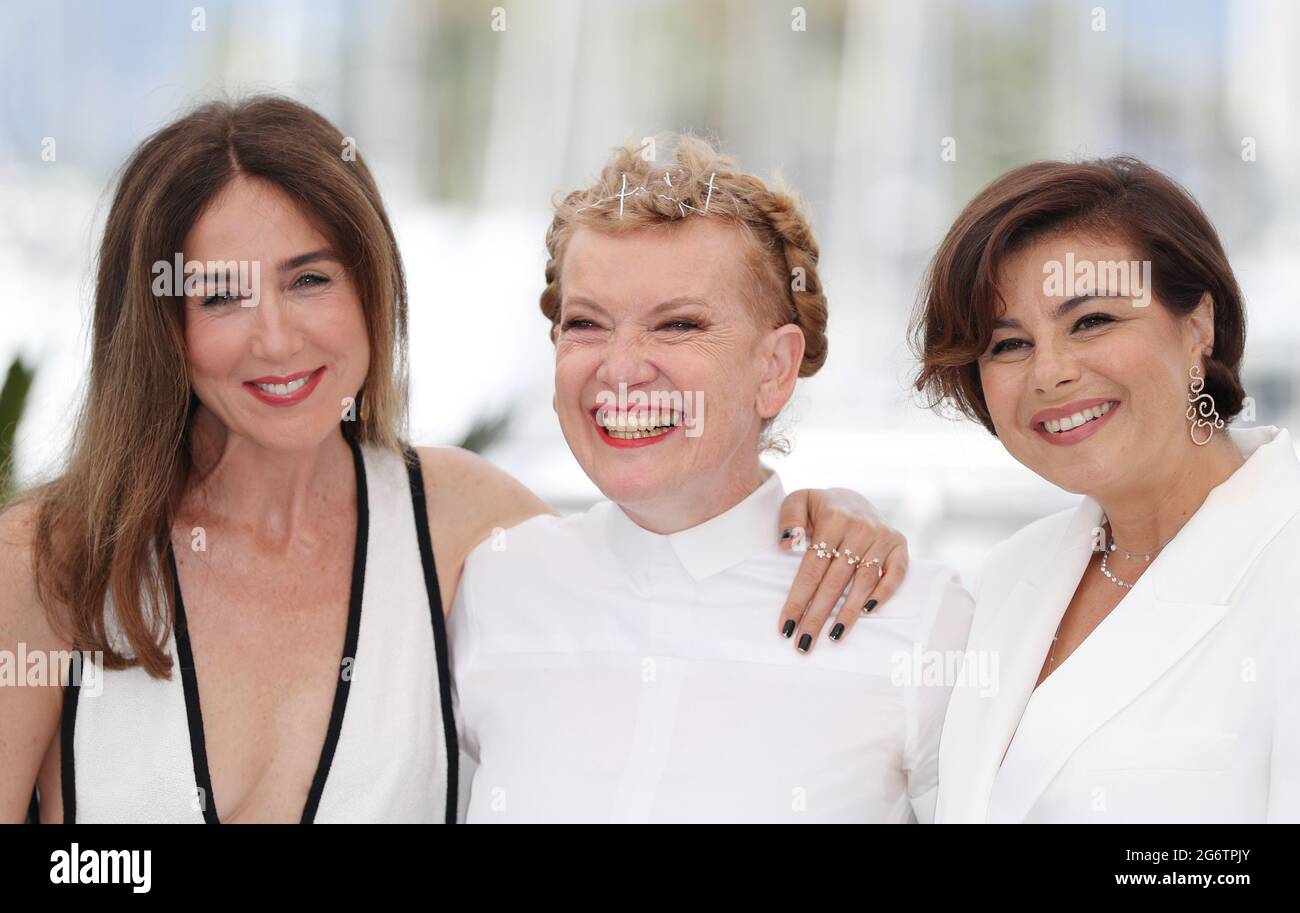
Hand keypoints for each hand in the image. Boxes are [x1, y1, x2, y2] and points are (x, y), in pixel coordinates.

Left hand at [775, 488, 908, 652]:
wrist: (853, 499)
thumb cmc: (820, 508)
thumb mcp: (799, 501)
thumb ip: (789, 518)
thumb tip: (788, 544)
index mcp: (833, 518)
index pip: (812, 568)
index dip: (798, 600)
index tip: (786, 626)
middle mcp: (860, 528)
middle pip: (835, 581)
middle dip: (818, 616)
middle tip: (805, 643)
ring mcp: (882, 537)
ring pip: (863, 582)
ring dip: (848, 613)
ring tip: (833, 637)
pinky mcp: (899, 544)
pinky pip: (895, 574)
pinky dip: (883, 594)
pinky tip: (867, 613)